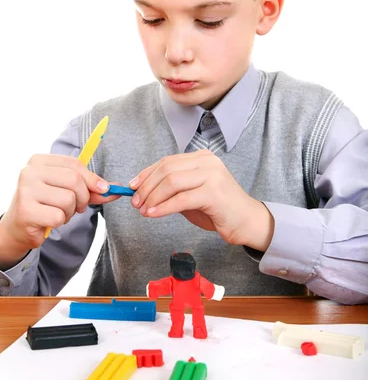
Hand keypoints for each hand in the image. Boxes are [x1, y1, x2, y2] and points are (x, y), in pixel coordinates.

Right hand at [0, 154, 119, 269]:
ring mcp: (25, 190)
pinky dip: (59, 222)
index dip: (92, 179)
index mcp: (39, 161)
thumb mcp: (69, 192)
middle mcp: (29, 171)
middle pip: (73, 181)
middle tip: (78, 207)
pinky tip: (48, 221)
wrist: (18, 227)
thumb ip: (92, 188)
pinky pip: (58, 216)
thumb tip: (116, 188)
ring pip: (68, 199)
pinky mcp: (25, 210)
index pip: (74, 165)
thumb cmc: (46, 205)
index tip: (103, 189)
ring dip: (70, 212)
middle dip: (83, 198)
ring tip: (58, 213)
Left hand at [129, 150, 273, 249]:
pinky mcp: (213, 193)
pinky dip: (163, 207)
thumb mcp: (192, 194)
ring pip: (171, 182)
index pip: (167, 161)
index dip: (147, 174)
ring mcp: (212, 175)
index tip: (133, 186)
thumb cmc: (218, 209)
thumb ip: (172, 189)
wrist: (247, 222)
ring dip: (153, 197)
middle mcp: (207, 162)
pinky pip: (181, 199)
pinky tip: (154, 214)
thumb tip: (143, 191)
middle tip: (136, 202)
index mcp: (201, 157)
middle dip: (147, 187)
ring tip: (144, 210)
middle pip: (167, 169)